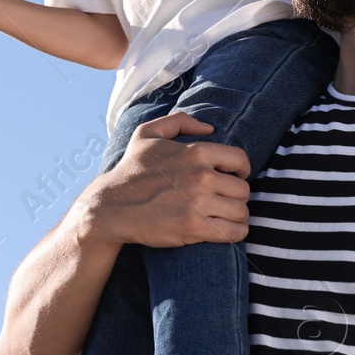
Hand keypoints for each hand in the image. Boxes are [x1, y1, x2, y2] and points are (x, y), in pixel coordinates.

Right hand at [81, 113, 252, 248]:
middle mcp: (201, 176)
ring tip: (227, 218)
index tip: (234, 179)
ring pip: (241, 211)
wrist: (111, 207)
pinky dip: (235, 233)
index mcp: (196, 152)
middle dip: (237, 197)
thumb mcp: (147, 133)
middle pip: (243, 189)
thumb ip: (179, 121)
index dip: (241, 171)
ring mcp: (198, 203)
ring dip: (237, 217)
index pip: (241, 160)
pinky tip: (227, 231)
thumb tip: (210, 128)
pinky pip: (233, 232)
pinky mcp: (194, 228)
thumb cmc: (131, 171)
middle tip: (226, 202)